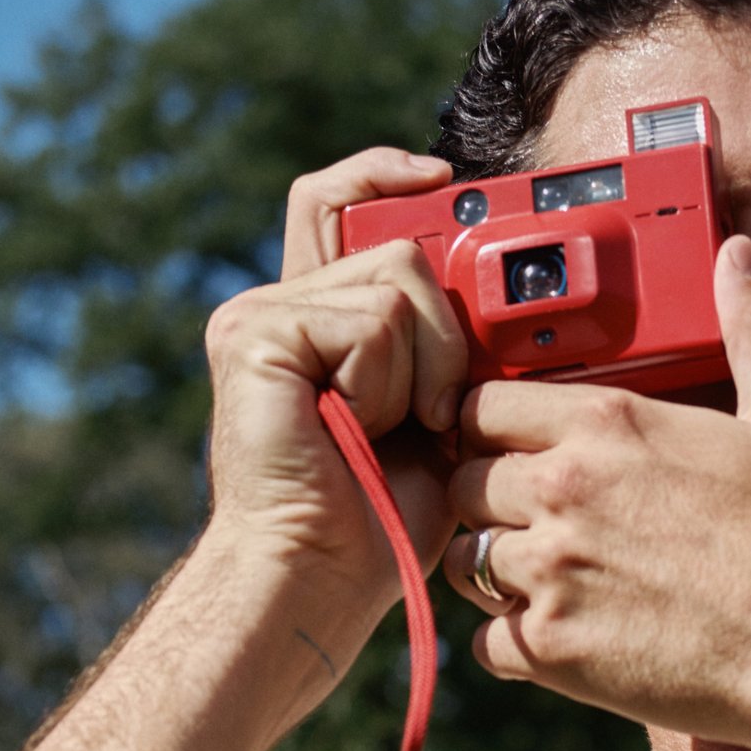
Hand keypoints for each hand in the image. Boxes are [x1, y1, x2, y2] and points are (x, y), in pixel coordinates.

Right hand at [201, 149, 468, 632]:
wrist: (320, 575)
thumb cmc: (379, 518)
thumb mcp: (433, 414)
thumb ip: (441, 345)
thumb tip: (495, 293)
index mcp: (316, 318)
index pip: (341, 204)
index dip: (387, 176)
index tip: (441, 180)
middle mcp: (278, 305)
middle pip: (398, 250)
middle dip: (443, 335)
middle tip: (428, 414)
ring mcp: (259, 314)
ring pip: (395, 285)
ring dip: (420, 369)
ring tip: (387, 430)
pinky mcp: (254, 332)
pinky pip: (370, 321)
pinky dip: (384, 382)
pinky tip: (355, 428)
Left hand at [441, 238, 750, 742]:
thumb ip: (750, 328)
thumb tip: (740, 254)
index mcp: (608, 421)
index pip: (483, 405)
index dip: (489, 431)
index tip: (511, 452)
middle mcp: (565, 487)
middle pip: (463, 481)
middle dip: (488, 502)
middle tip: (532, 524)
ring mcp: (553, 570)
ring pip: (463, 561)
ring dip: (493, 573)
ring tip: (546, 583)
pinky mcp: (554, 648)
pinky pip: (485, 643)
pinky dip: (512, 645)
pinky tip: (559, 641)